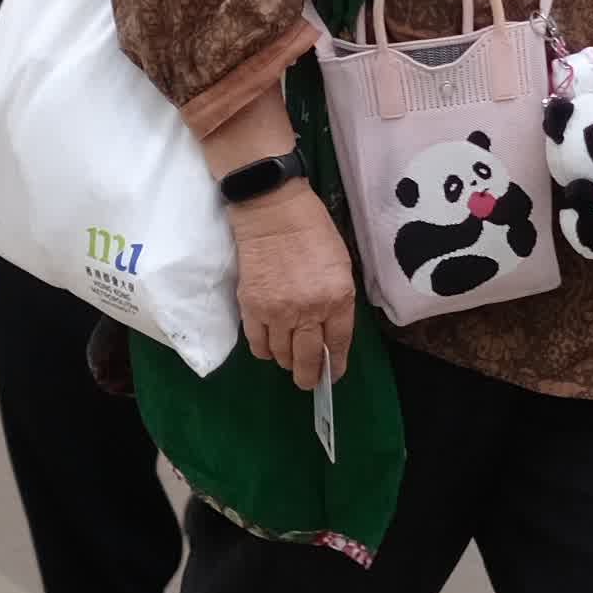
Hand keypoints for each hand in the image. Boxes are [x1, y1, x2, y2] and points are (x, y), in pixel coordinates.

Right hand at [233, 188, 356, 393]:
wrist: (273, 211)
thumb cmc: (314, 232)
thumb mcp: (340, 266)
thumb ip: (337, 303)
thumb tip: (328, 334)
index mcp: (337, 298)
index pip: (336, 345)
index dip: (334, 366)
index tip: (331, 375)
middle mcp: (308, 310)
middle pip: (307, 358)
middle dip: (308, 376)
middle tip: (308, 380)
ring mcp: (277, 311)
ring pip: (281, 355)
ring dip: (286, 361)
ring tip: (289, 357)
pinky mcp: (251, 308)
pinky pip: (257, 344)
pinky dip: (265, 351)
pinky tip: (270, 346)